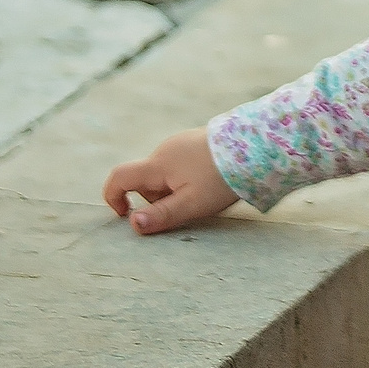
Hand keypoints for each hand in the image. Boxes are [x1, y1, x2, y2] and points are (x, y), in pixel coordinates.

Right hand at [104, 129, 239, 232]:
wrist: (255, 147)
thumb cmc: (221, 178)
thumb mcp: (191, 204)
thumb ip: (161, 215)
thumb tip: (133, 225)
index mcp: (158, 164)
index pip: (119, 177)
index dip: (113, 198)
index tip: (125, 215)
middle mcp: (164, 150)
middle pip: (146, 181)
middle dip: (157, 199)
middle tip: (186, 207)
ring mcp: (180, 143)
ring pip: (165, 175)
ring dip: (174, 190)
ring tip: (204, 194)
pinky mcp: (195, 142)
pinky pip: (180, 166)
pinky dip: (186, 179)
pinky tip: (209, 182)